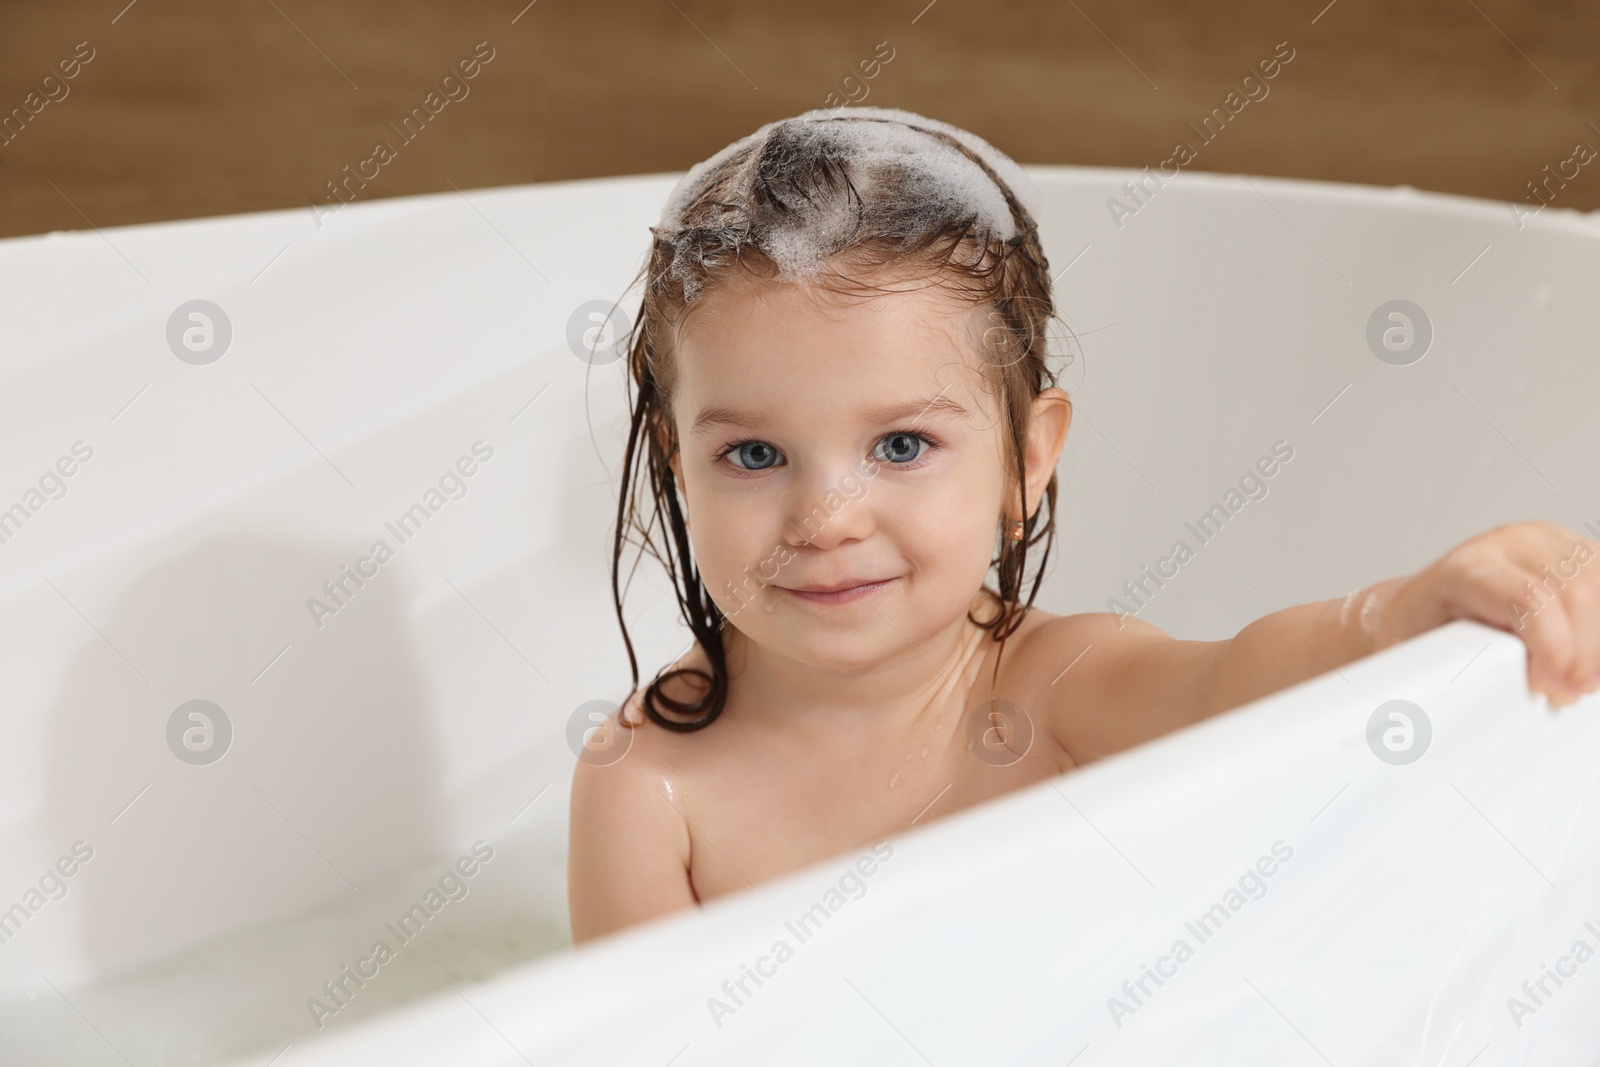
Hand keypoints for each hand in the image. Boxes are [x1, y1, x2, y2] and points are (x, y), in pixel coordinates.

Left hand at [1361, 520, 1599, 705]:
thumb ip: (1439, 674)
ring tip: (1578, 680)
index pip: (1530, 599)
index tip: (1547, 689)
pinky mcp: (1573, 552)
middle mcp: (1510, 544)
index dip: (1552, 649)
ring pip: (1597, 586)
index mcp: (1467, 566)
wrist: (1420, 607)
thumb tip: (1450, 710)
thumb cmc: (1418, 633)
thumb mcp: (1416, 653)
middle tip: (1566, 694)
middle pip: (1575, 594)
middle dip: (1580, 654)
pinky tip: (1591, 658)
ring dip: (1597, 643)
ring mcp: (1546, 543)